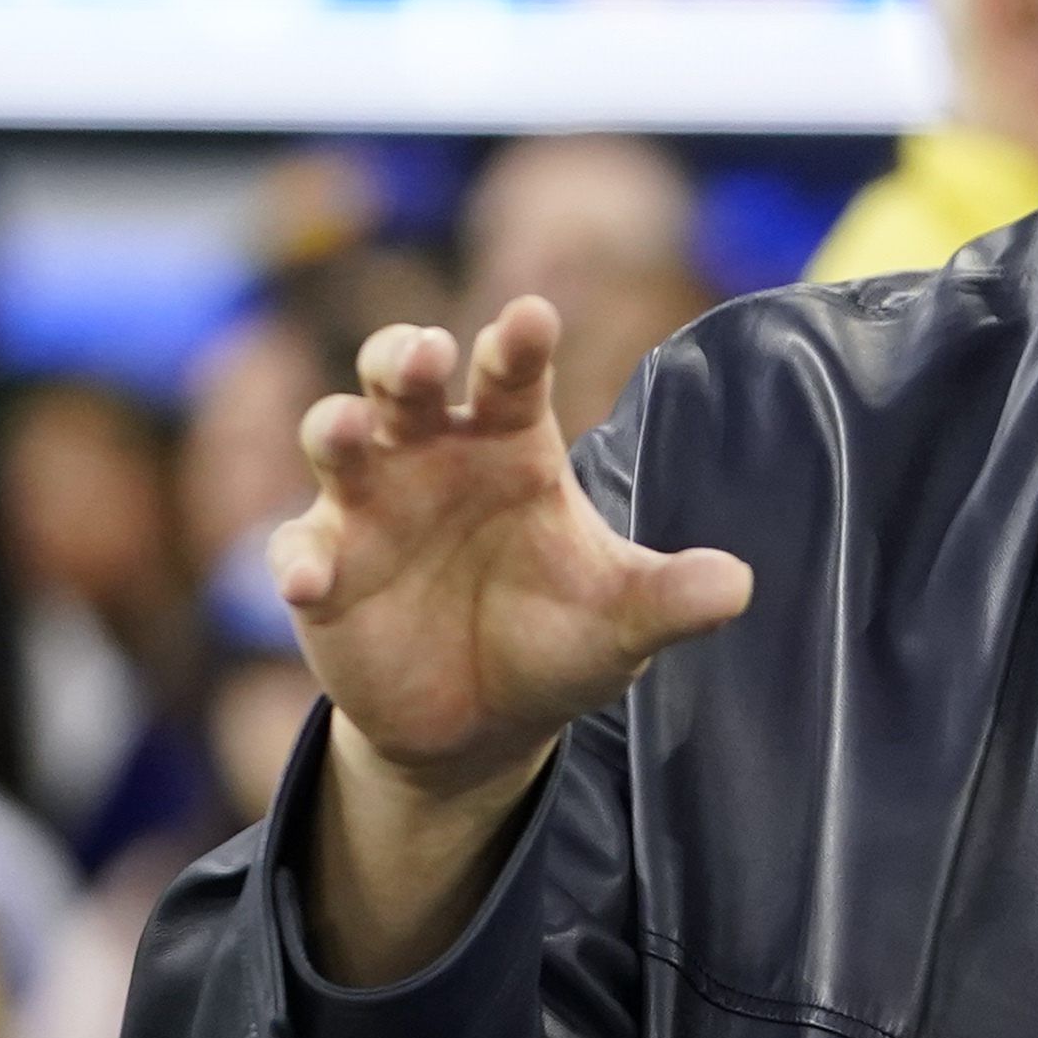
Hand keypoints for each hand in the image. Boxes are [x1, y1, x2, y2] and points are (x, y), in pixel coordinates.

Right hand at [274, 297, 749, 977]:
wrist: (483, 720)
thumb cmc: (555, 638)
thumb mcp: (620, 622)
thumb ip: (672, 597)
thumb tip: (739, 585)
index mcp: (511, 446)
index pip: (513, 378)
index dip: (517, 346)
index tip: (531, 316)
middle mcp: (432, 457)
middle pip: (405, 383)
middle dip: (403, 357)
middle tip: (422, 354)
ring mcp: (368, 507)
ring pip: (338, 441)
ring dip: (338, 429)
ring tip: (347, 429)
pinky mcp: (323, 567)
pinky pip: (298, 552)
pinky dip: (299, 561)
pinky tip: (311, 584)